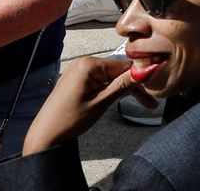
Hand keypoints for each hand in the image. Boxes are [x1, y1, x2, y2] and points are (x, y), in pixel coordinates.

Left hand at [21, 55, 150, 154]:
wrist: (45, 136)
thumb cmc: (70, 120)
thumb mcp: (101, 102)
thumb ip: (124, 84)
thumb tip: (149, 69)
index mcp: (89, 65)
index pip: (124, 65)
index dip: (140, 78)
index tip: (153, 92)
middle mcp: (84, 63)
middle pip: (119, 70)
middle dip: (134, 86)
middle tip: (149, 104)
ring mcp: (79, 71)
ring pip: (111, 76)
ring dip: (125, 89)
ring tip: (142, 104)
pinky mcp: (77, 80)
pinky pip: (101, 80)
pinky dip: (112, 90)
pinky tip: (121, 98)